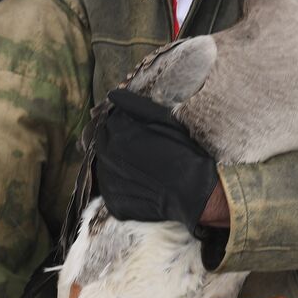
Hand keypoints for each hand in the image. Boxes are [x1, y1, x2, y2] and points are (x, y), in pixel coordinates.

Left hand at [92, 88, 218, 232]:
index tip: (138, 129)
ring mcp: (108, 183)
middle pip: (102, 142)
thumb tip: (113, 94)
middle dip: (117, 141)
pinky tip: (142, 183)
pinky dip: (122, 184)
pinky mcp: (113, 203)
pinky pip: (111, 188)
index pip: (109, 121)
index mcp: (118, 134)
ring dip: (117, 162)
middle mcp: (107, 158)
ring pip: (104, 165)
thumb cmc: (184, 154)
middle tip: (141, 148)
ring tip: (143, 167)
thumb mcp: (165, 121)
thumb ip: (136, 106)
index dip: (124, 123)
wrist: (195, 194)